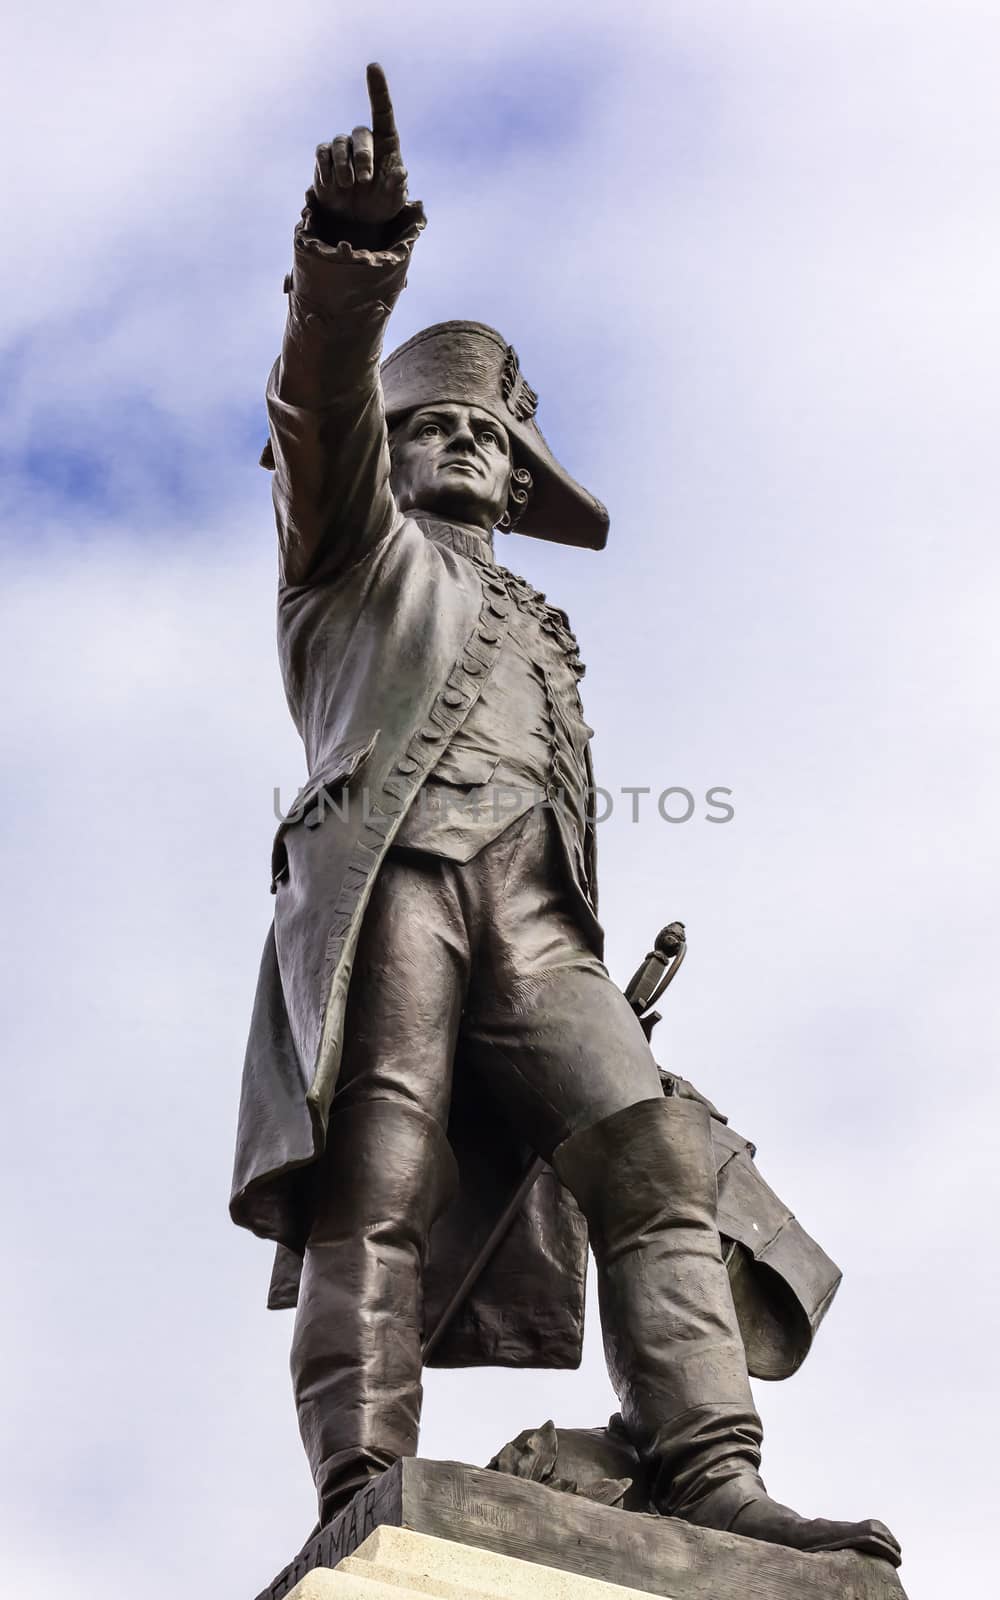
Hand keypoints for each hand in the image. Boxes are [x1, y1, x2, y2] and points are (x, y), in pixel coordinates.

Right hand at [311, 63, 408, 229]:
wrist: (358, 219)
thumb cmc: (382, 203)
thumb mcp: (394, 199)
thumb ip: (398, 185)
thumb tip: (400, 173)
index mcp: (386, 142)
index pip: (382, 110)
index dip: (377, 89)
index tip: (372, 66)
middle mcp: (364, 140)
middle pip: (360, 134)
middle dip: (363, 157)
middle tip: (365, 181)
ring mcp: (343, 148)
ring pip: (339, 144)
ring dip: (344, 167)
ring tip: (348, 187)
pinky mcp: (325, 158)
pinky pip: (322, 154)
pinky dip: (327, 169)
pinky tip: (333, 186)